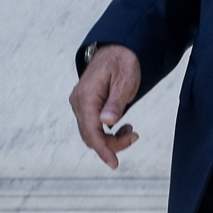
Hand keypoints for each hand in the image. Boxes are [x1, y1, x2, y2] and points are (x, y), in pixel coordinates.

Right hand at [68, 45, 142, 168]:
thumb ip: (115, 102)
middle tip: (134, 136)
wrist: (118, 48)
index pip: (91, 131)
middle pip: (90, 136)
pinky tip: (121, 126)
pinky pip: (92, 125)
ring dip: (110, 138)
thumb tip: (106, 122)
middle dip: (111, 144)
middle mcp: (78, 101)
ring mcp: (80, 103)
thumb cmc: (123, 62)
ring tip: (131, 131)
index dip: (103, 149)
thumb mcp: (125, 81)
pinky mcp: (85, 104)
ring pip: (91, 133)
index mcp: (87, 96)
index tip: (114, 163)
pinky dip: (106, 132)